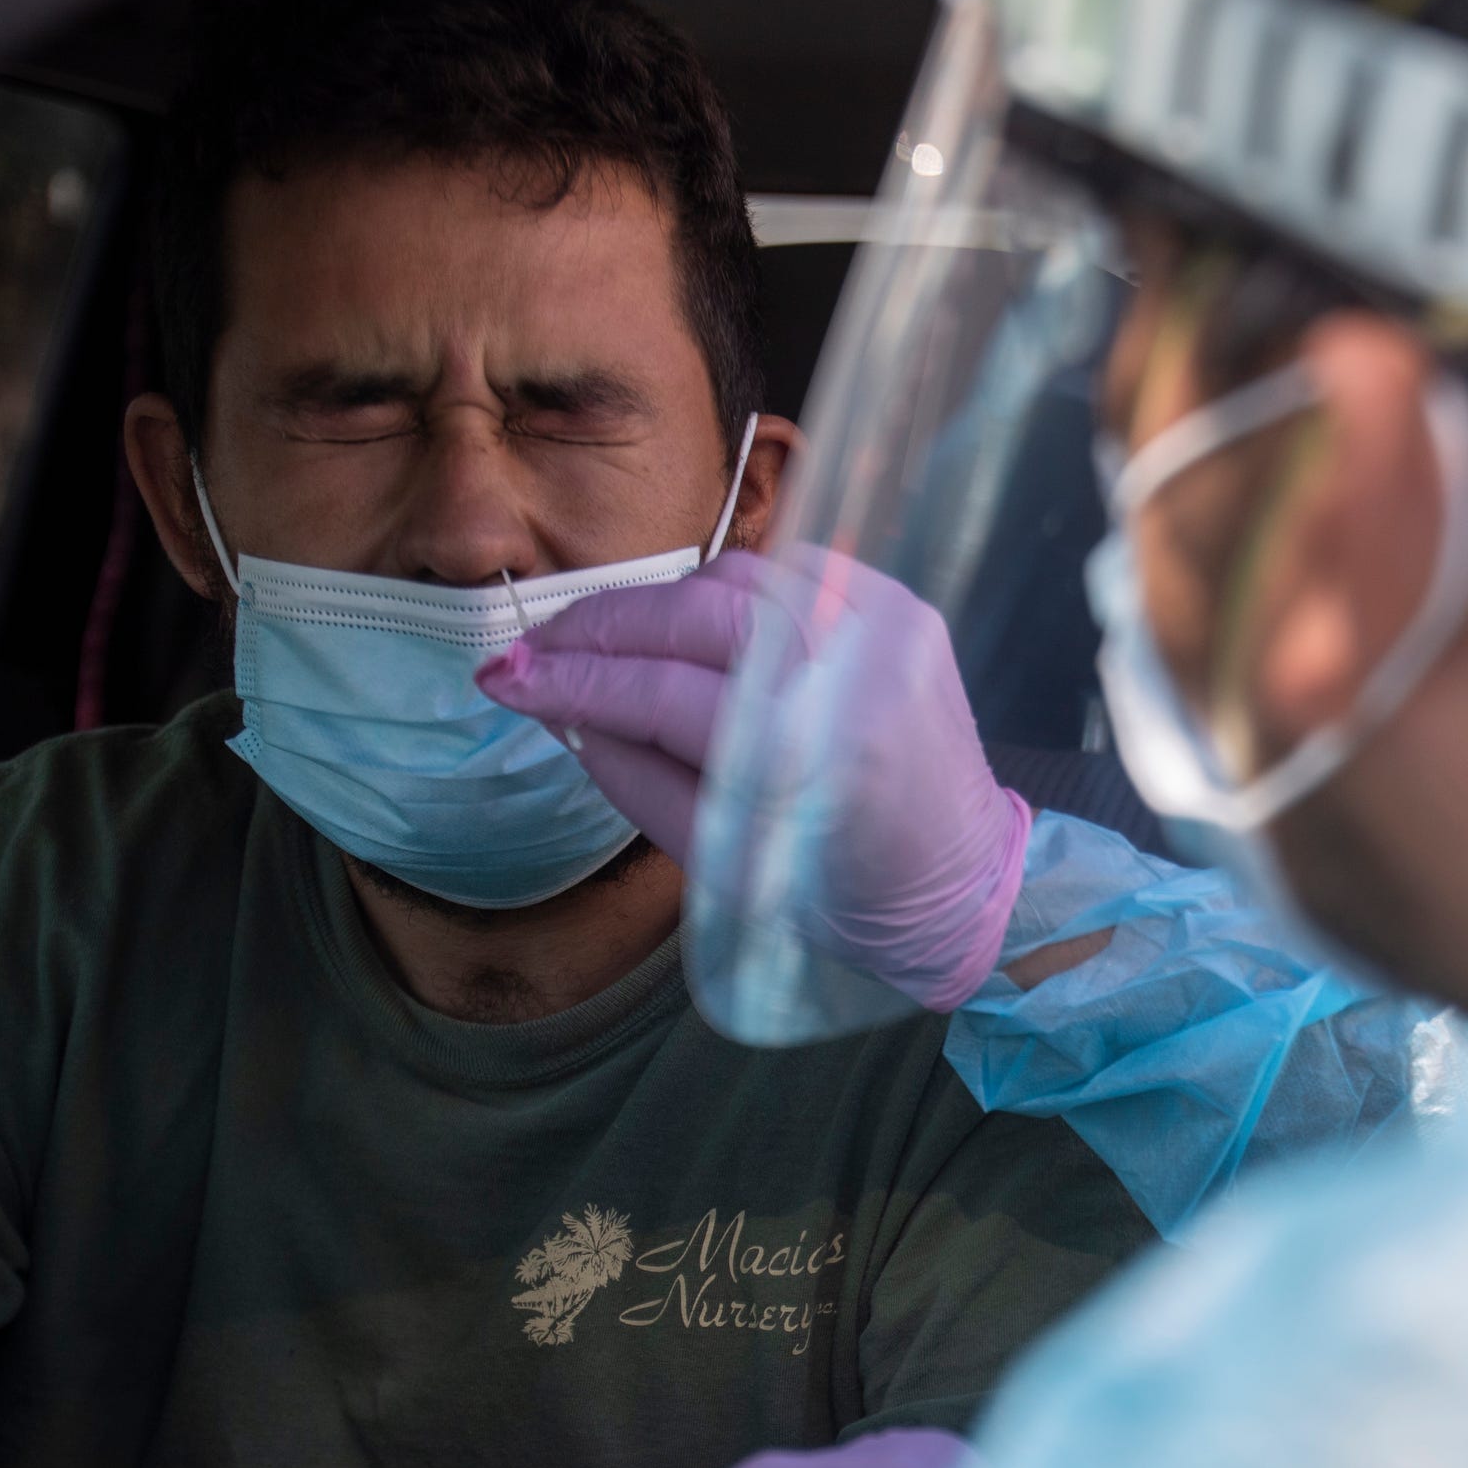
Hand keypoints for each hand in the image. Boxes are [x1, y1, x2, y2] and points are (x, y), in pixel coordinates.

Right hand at [478, 550, 1031, 1011]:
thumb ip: (633, 778)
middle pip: (696, 616)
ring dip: (662, 607)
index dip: (571, 681)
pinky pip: (794, 573)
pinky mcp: (904, 612)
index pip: (661, 693)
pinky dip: (733, 595)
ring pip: (739, 581)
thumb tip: (555, 708)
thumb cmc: (839, 894)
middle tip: (537, 652)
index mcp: (809, 757)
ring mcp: (887, 633)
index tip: (504, 678)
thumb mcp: (718, 866)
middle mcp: (853, 676)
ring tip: (610, 646)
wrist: (963, 884)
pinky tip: (696, 630)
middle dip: (602, 628)